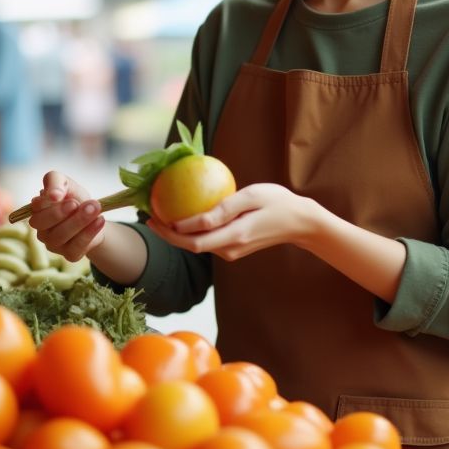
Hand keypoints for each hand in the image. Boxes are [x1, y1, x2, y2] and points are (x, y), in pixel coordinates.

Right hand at [27, 171, 106, 260]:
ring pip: (60, 236)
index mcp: (38, 210)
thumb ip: (55, 181)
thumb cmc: (75, 197)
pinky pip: (76, 246)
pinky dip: (89, 233)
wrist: (94, 215)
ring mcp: (53, 244)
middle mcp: (42, 229)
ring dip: (78, 221)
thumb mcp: (66, 183)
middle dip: (59, 213)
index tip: (60, 194)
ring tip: (95, 208)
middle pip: (43, 224)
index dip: (46, 201)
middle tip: (76, 203)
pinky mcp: (69, 254)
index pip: (36, 207)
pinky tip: (100, 220)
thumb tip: (52, 195)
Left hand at [148, 183, 317, 261]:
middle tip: (149, 216)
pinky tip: (183, 215)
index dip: (169, 233)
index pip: (192, 242)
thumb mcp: (251, 197)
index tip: (153, 216)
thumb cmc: (277, 202)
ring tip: (160, 211)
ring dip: (177, 232)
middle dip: (166, 234)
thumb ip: (222, 209)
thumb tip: (192, 219)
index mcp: (233, 236)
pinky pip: (207, 241)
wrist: (300, 222)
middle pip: (190, 246)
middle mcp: (230, 249)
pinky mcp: (233, 248)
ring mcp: (232, 251)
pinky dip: (192, 231)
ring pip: (197, 245)